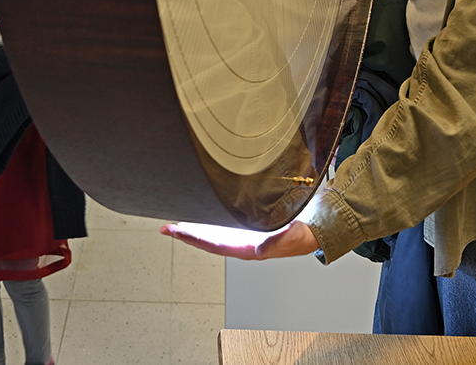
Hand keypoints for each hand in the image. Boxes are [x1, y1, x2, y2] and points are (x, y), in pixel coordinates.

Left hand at [160, 219, 319, 259]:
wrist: (310, 234)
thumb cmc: (301, 236)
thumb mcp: (291, 237)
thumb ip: (276, 243)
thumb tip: (259, 249)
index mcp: (249, 249)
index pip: (215, 245)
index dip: (196, 240)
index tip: (179, 234)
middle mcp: (241, 246)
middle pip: (207, 242)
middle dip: (186, 236)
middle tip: (166, 229)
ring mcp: (241, 241)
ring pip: (211, 238)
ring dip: (192, 233)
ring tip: (174, 227)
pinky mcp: (244, 233)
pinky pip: (219, 232)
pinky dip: (204, 228)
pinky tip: (196, 225)